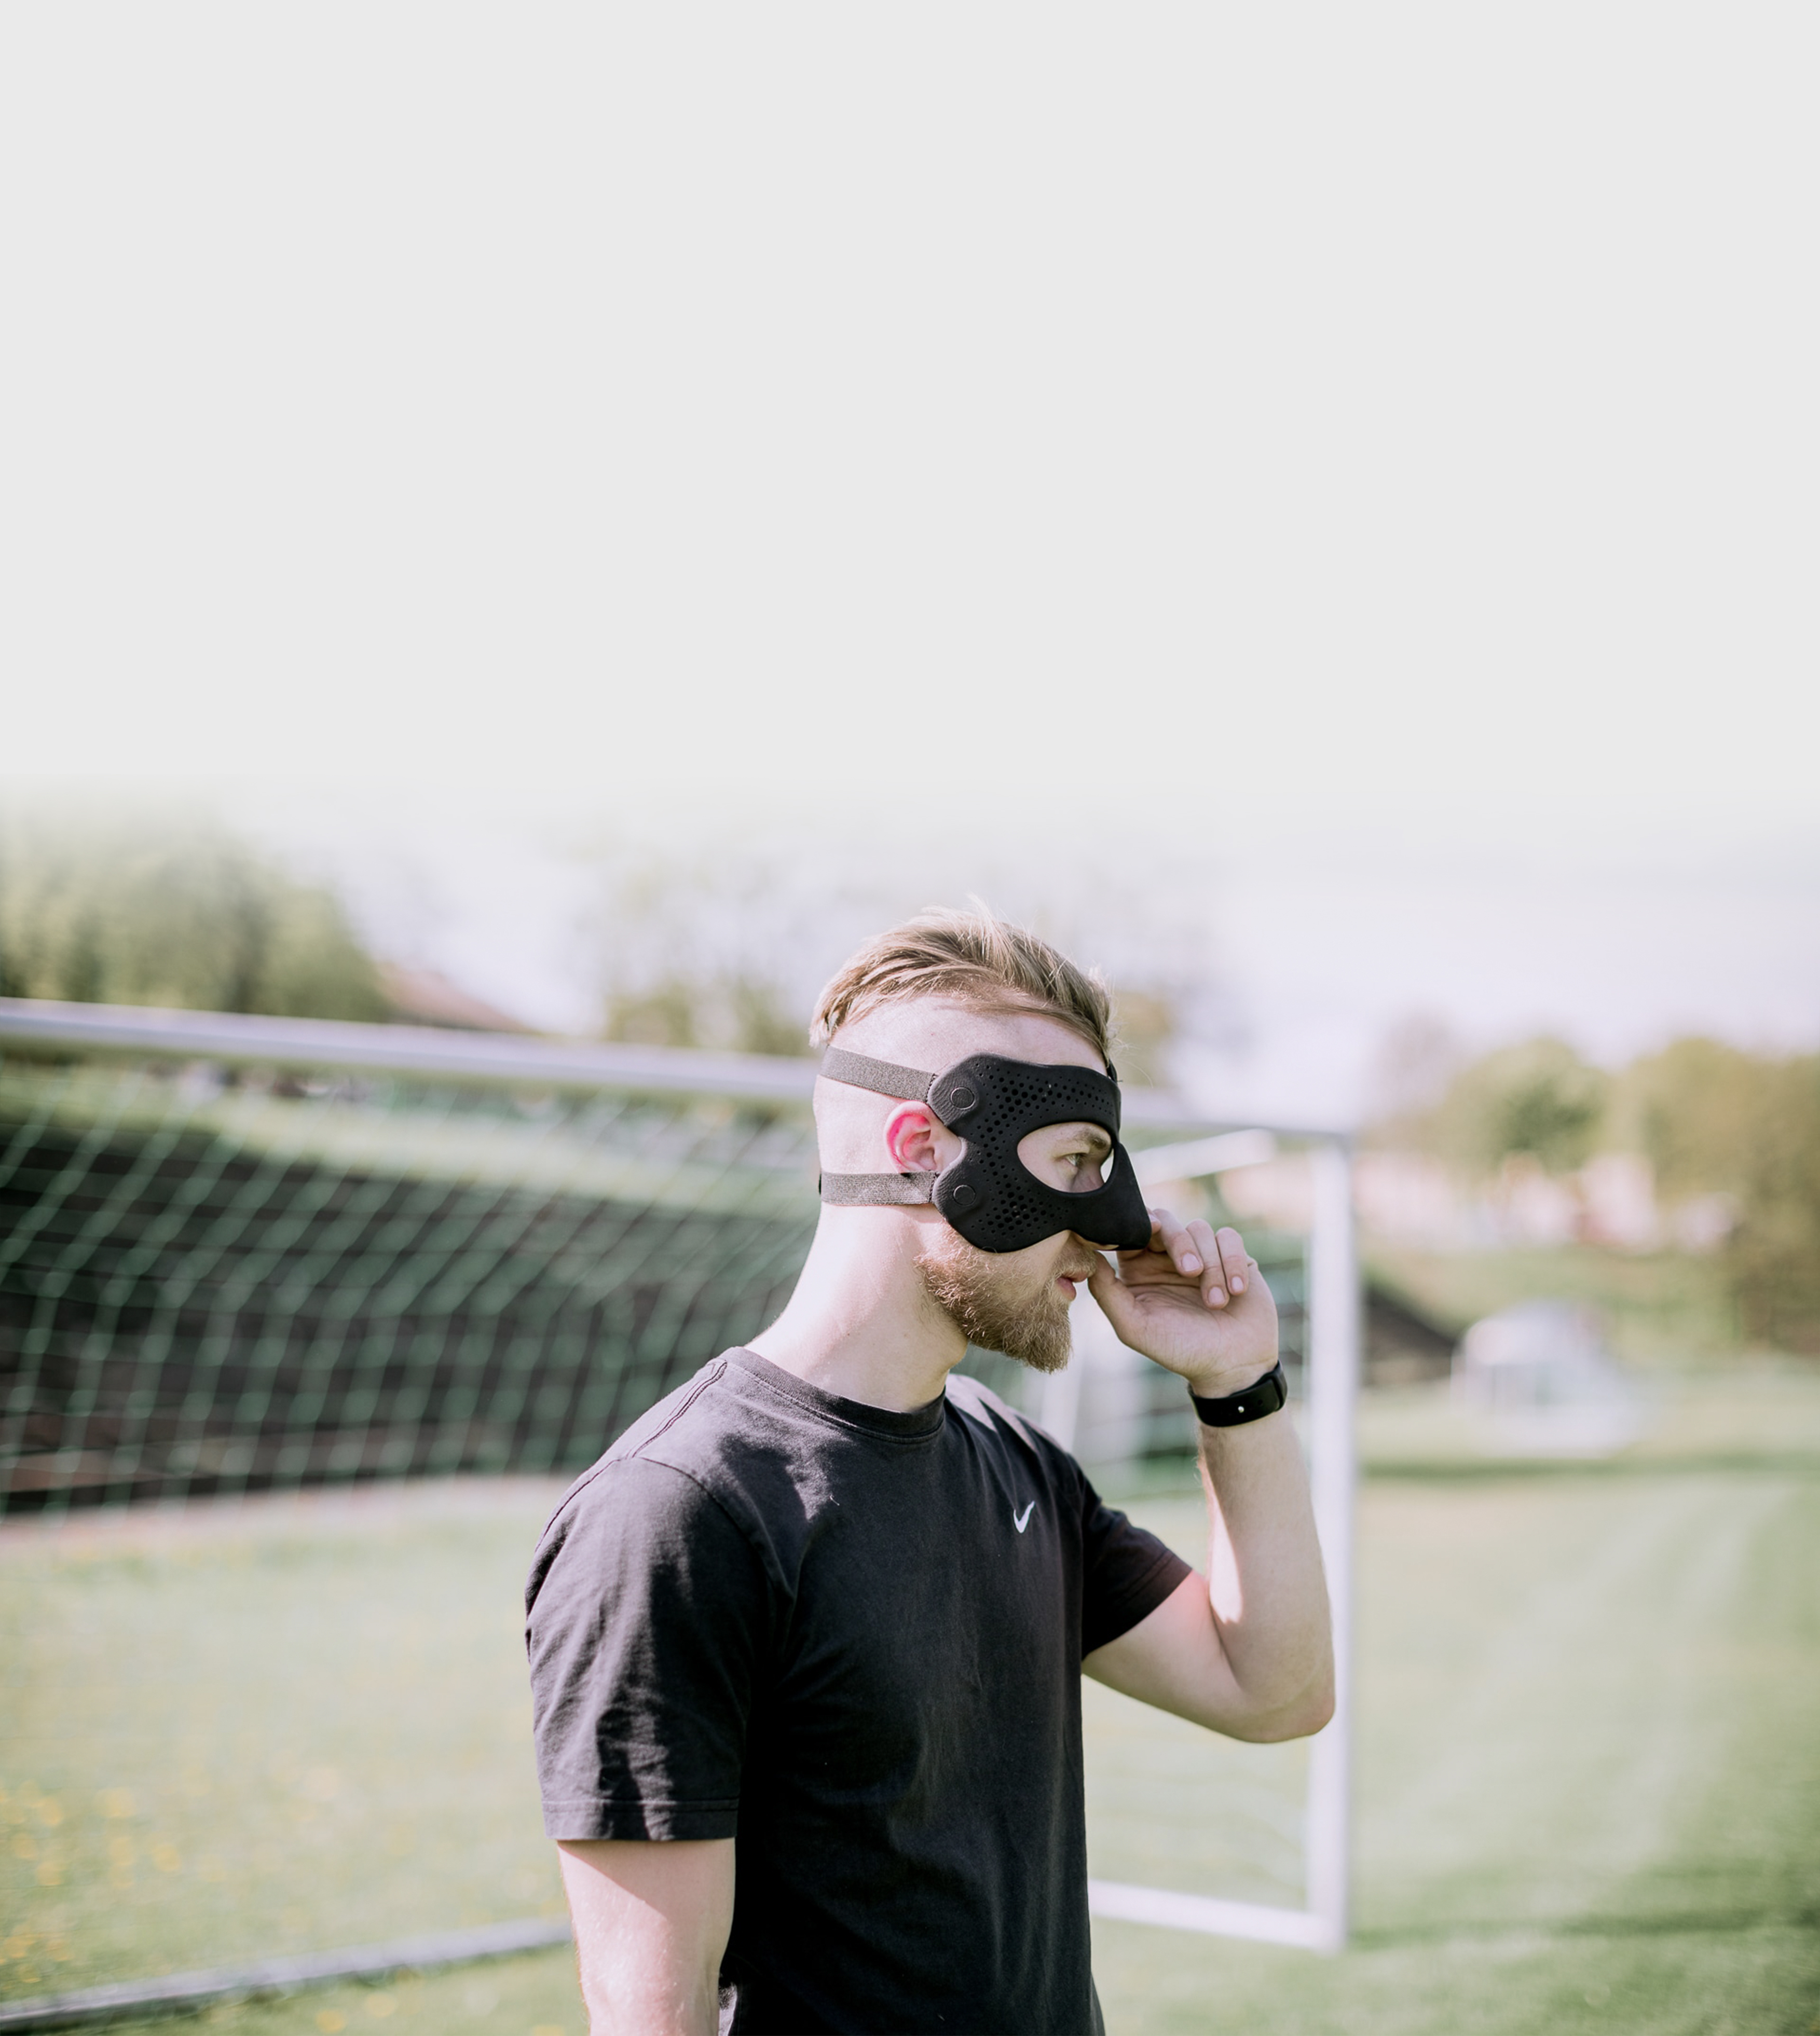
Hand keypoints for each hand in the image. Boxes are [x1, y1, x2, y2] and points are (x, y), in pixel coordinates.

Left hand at [1085, 1212, 1278, 1395]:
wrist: (1232, 1366)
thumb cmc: (1180, 1349)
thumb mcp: (1136, 1327)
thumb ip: (1107, 1293)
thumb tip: (1088, 1257)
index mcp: (1138, 1269)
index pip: (1131, 1230)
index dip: (1138, 1224)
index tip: (1151, 1230)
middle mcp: (1166, 1257)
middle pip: (1165, 1221)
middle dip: (1179, 1241)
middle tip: (1190, 1272)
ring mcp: (1201, 1254)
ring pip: (1200, 1229)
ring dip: (1210, 1266)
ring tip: (1215, 1303)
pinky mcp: (1231, 1256)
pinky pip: (1229, 1238)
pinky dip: (1232, 1262)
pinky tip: (1236, 1292)